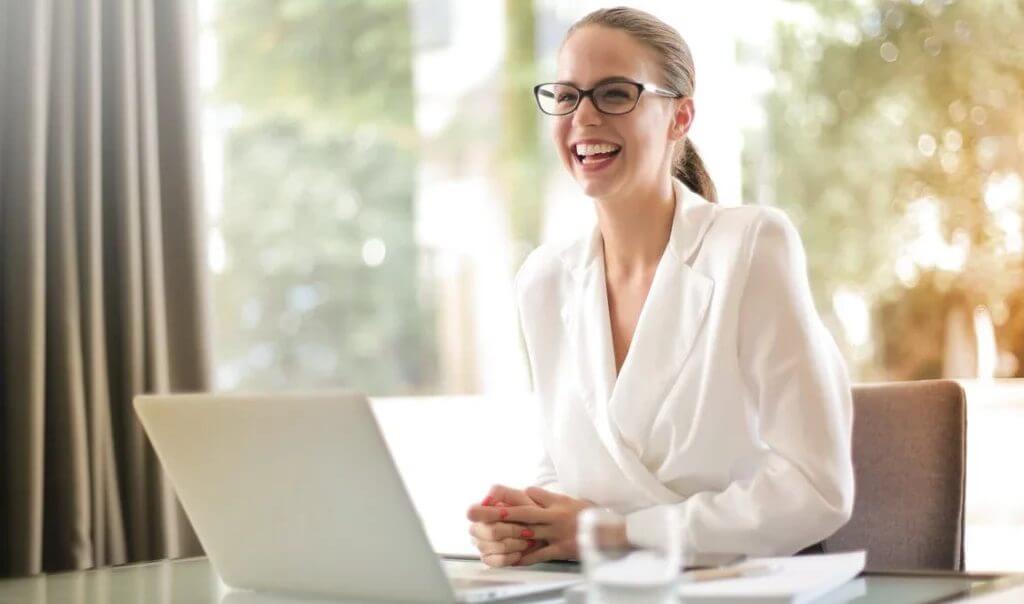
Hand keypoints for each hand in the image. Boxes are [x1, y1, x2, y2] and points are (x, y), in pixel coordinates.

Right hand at [466, 484, 546, 566]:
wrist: (537, 529)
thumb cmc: (527, 511)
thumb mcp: (518, 497)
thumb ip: (502, 494)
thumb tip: (487, 499)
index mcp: (479, 510)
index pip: (472, 512)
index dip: (489, 514)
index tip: (508, 514)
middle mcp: (476, 528)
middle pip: (490, 532)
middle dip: (512, 531)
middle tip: (528, 530)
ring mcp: (480, 544)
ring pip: (496, 547)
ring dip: (516, 544)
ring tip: (528, 540)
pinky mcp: (487, 558)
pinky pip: (498, 561)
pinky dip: (512, 556)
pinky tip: (520, 551)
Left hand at [468, 486, 594, 565]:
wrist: (610, 531)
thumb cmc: (586, 515)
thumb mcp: (566, 500)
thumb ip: (545, 497)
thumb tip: (526, 490)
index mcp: (553, 504)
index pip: (526, 499)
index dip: (505, 499)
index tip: (484, 499)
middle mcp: (552, 517)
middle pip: (521, 514)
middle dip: (496, 514)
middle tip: (474, 513)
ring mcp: (556, 534)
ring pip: (527, 533)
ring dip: (505, 534)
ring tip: (486, 535)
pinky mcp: (561, 549)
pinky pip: (540, 554)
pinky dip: (525, 557)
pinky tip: (511, 559)